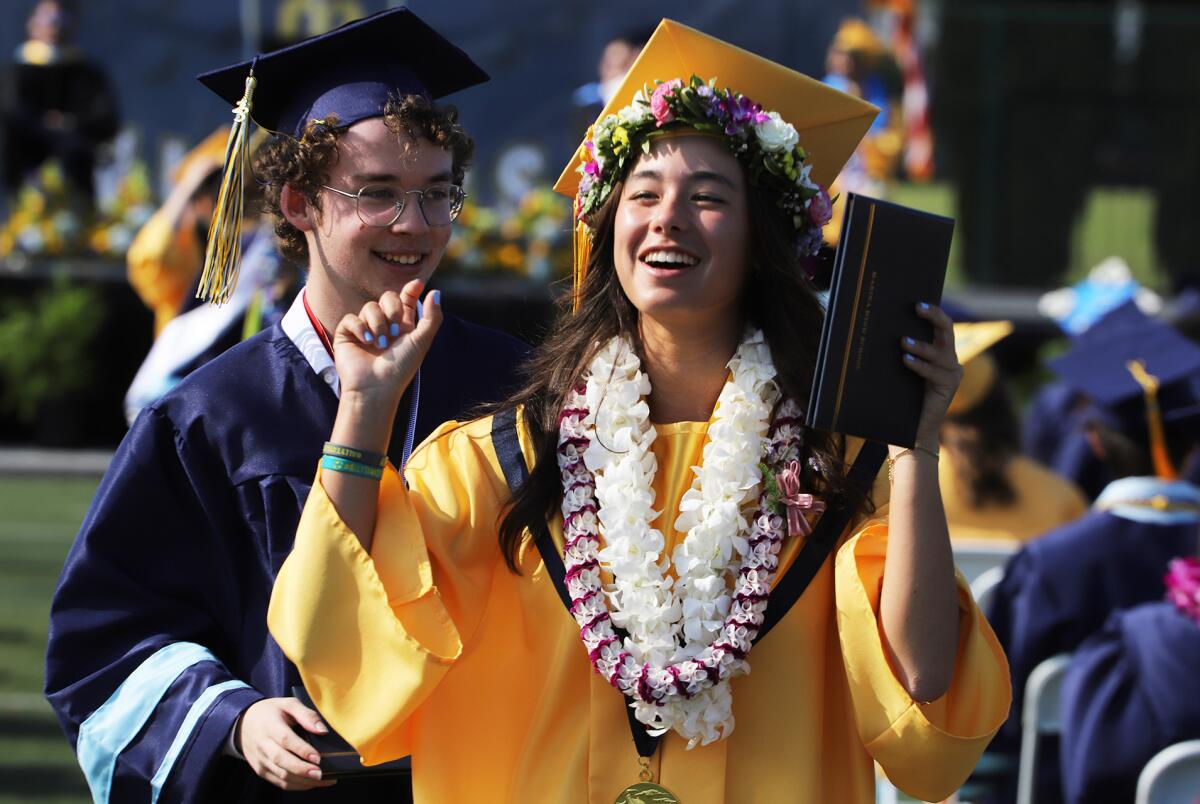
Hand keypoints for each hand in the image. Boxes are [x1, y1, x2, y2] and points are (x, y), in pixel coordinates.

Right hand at [236, 697, 336, 790]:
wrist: (244, 723)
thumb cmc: (271, 712)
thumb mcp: (288, 704)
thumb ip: (307, 715)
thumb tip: (323, 731)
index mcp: (270, 725)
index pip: (285, 739)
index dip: (302, 750)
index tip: (317, 758)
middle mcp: (262, 745)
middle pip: (281, 760)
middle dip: (302, 770)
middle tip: (320, 774)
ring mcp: (260, 760)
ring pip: (281, 775)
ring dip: (302, 781)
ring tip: (322, 781)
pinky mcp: (261, 771)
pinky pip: (279, 782)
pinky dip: (296, 786)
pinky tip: (311, 783)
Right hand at [333, 281, 442, 413]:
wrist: (376, 387)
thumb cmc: (401, 367)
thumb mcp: (422, 341)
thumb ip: (431, 317)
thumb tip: (436, 292)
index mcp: (403, 327)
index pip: (406, 300)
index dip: (410, 290)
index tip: (417, 284)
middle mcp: (384, 325)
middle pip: (388, 297)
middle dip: (393, 310)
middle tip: (396, 332)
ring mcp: (365, 329)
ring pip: (370, 306)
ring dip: (378, 324)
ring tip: (380, 345)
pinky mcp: (347, 334)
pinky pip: (351, 318)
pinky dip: (360, 328)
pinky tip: (366, 342)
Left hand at [900, 302, 961, 449]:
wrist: (911, 430)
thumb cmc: (900, 397)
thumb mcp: (898, 369)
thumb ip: (898, 351)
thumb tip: (879, 326)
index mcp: (937, 351)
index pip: (939, 324)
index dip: (932, 311)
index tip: (916, 300)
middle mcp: (949, 359)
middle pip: (947, 330)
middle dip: (934, 316)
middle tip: (917, 307)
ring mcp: (952, 373)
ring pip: (940, 353)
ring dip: (921, 346)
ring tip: (903, 341)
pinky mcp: (950, 387)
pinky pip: (936, 372)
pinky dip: (920, 365)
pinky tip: (905, 360)